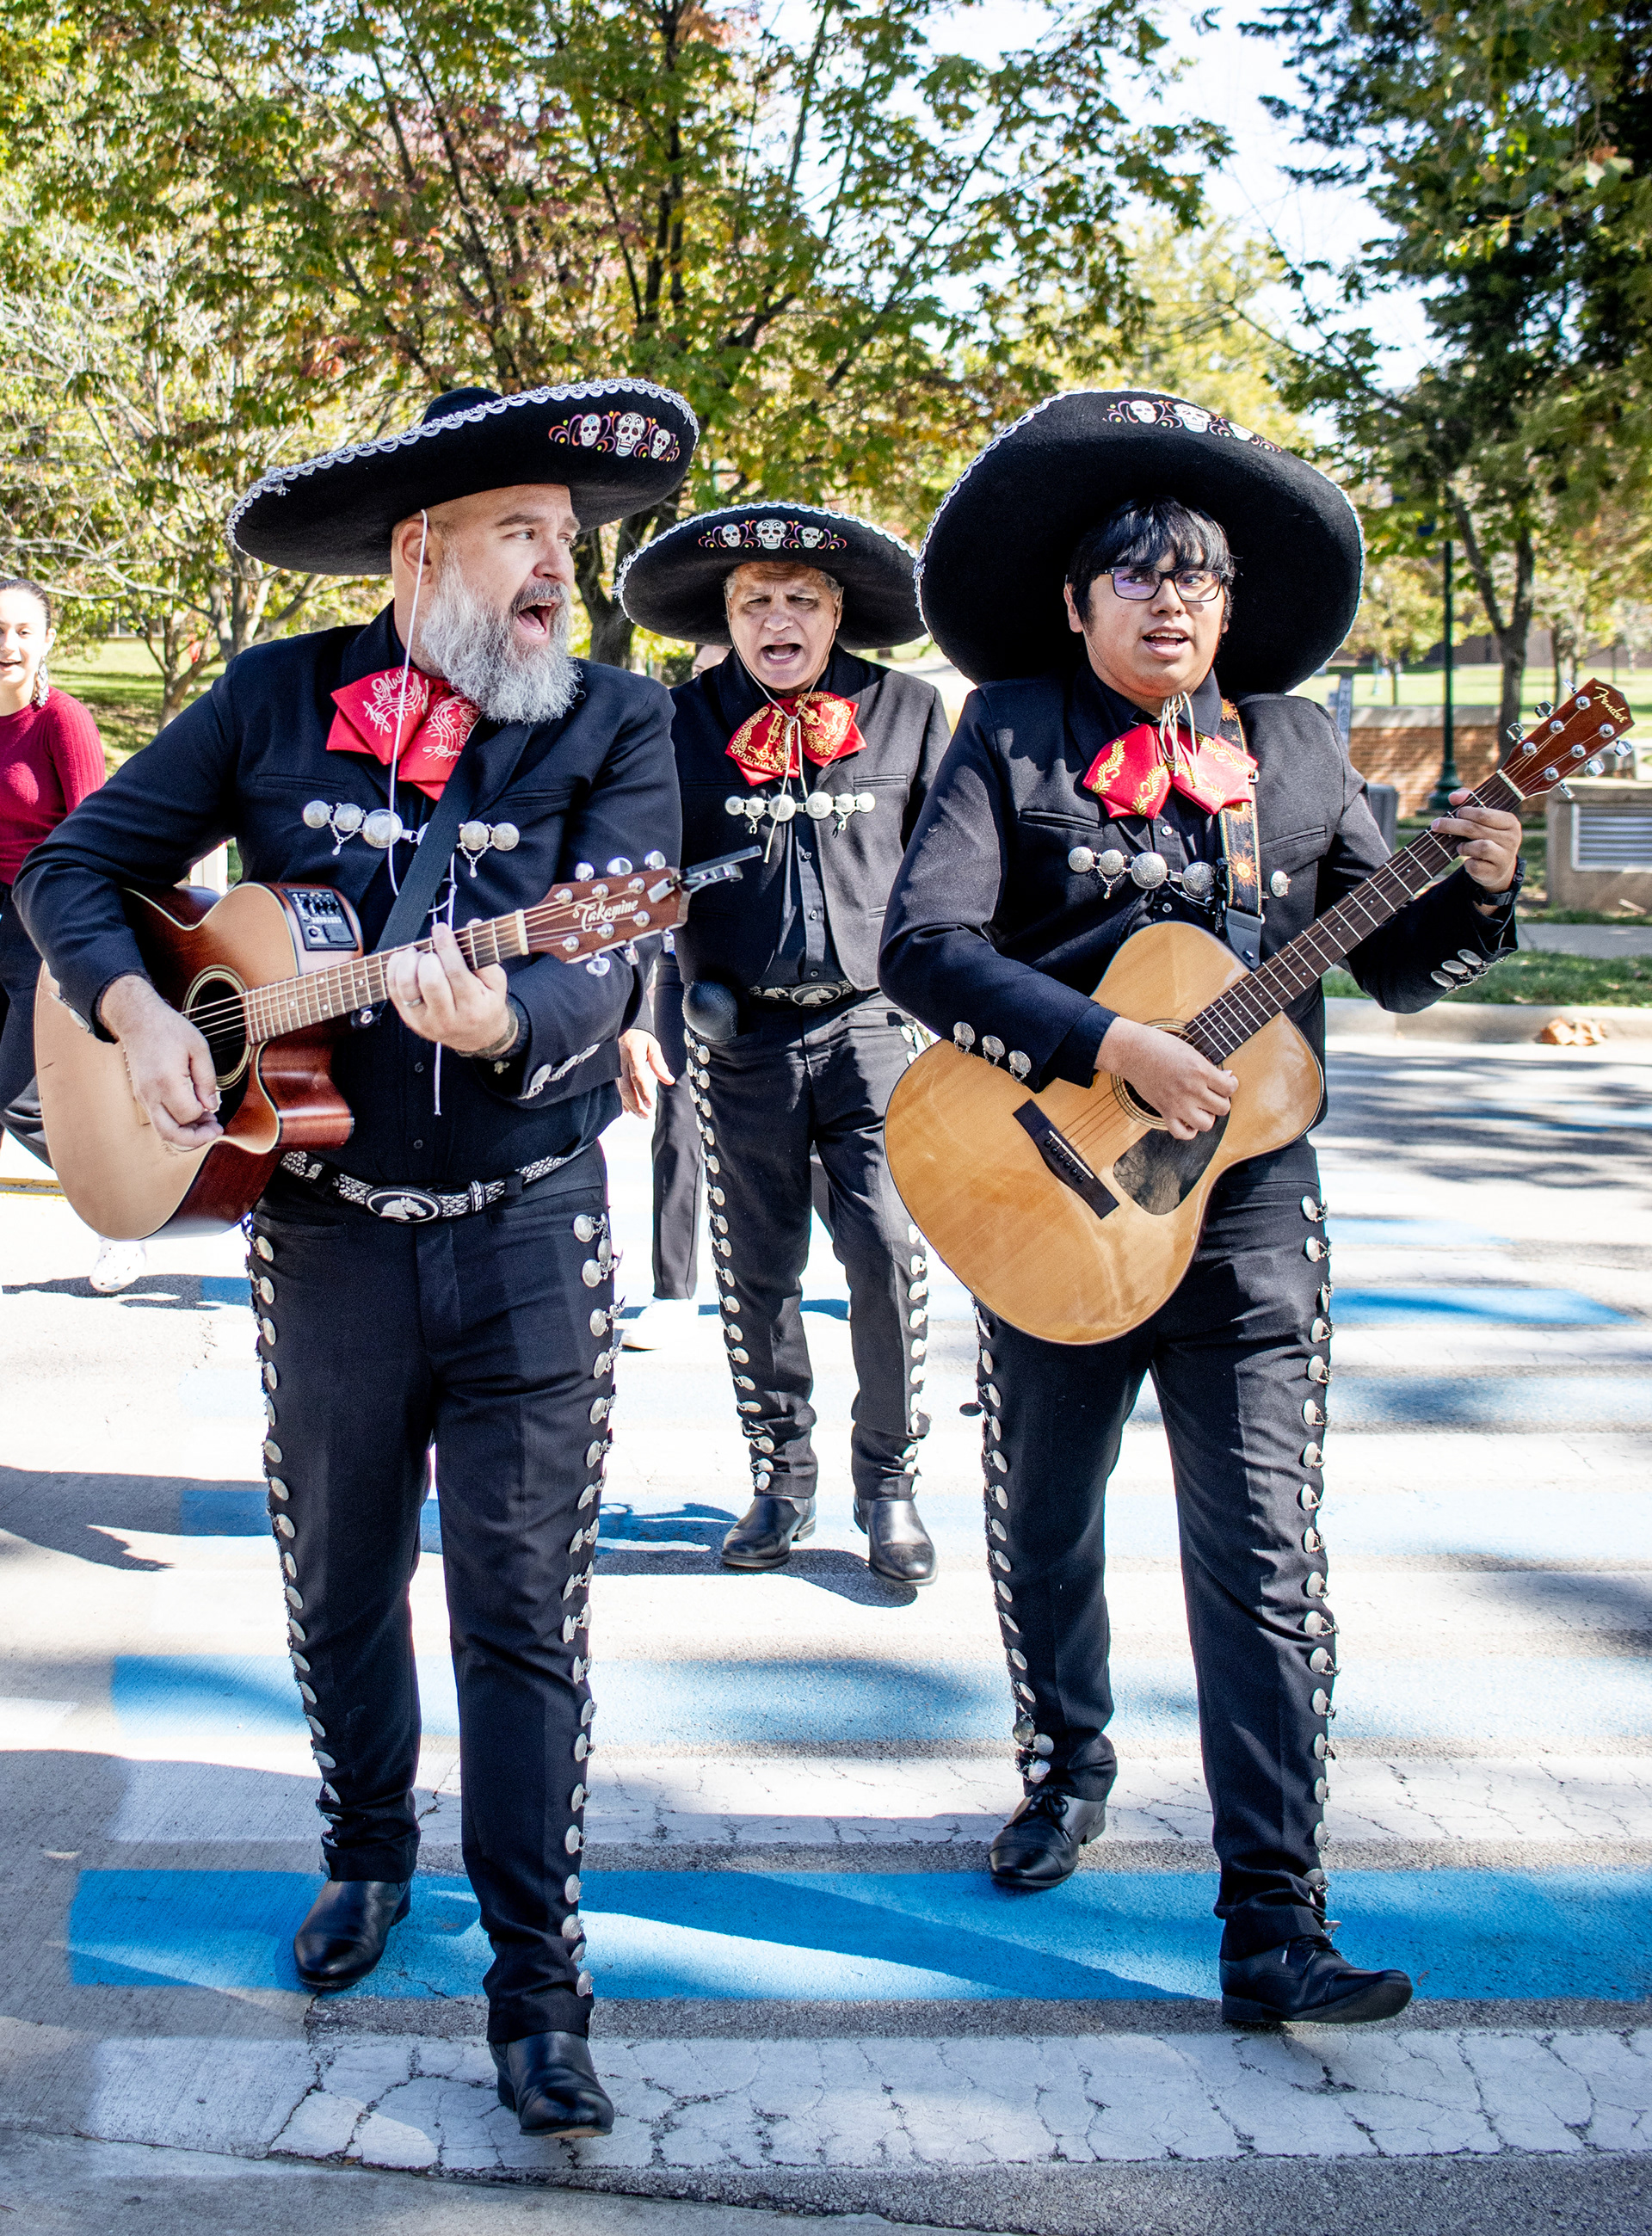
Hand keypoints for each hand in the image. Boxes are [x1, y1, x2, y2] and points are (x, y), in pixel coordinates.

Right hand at [98, 973, 223, 1151]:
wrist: (138, 1020)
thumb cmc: (169, 1029)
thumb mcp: (199, 1048)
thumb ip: (207, 1079)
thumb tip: (211, 1106)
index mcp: (166, 1081)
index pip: (188, 1114)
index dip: (205, 1115)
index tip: (215, 1108)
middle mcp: (151, 1093)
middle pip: (171, 1133)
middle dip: (195, 1139)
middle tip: (214, 1131)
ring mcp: (143, 1096)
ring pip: (162, 1130)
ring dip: (185, 1134)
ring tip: (205, 1125)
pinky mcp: (141, 1096)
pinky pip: (158, 1119)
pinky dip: (175, 1124)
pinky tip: (192, 1115)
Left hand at [385, 923, 511, 1052]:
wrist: (476, 1037)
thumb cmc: (485, 1004)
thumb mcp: (496, 983)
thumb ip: (485, 955)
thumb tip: (473, 924)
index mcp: (473, 1007)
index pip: (456, 972)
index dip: (447, 947)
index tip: (441, 929)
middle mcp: (448, 1018)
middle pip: (430, 981)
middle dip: (428, 958)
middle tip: (432, 952)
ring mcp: (426, 1021)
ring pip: (407, 987)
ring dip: (408, 962)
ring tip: (417, 954)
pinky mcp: (410, 1020)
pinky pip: (394, 991)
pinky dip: (394, 970)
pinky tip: (404, 960)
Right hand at [618, 1028, 674, 1117]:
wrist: (622, 1030)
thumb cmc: (640, 1038)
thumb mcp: (652, 1045)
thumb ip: (659, 1063)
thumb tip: (669, 1080)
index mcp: (632, 1053)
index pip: (637, 1076)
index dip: (643, 1092)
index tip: (650, 1104)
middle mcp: (621, 1062)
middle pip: (626, 1087)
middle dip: (636, 1104)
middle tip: (646, 1116)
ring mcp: (615, 1068)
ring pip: (620, 1090)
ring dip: (631, 1105)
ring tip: (641, 1115)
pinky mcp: (612, 1072)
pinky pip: (616, 1089)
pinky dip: (623, 1100)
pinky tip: (628, 1110)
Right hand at [1097, 1015, 1238, 1141]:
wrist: (1133, 1051)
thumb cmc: (1161, 1046)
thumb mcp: (1191, 1052)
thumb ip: (1209, 1068)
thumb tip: (1228, 1079)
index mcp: (1200, 1071)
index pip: (1230, 1088)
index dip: (1232, 1085)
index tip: (1226, 1081)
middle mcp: (1191, 1089)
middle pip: (1223, 1108)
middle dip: (1221, 1100)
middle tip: (1213, 1093)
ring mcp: (1177, 1103)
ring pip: (1207, 1124)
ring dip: (1208, 1117)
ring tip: (1202, 1107)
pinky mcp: (1164, 1111)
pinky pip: (1181, 1133)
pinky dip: (1189, 1131)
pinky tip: (1189, 1120)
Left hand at [1433, 793, 1521, 900]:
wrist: (1498, 867)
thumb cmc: (1486, 836)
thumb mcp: (1482, 818)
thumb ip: (1468, 801)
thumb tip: (1453, 797)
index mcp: (1510, 822)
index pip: (1485, 815)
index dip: (1467, 813)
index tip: (1455, 812)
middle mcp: (1512, 839)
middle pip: (1476, 830)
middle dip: (1453, 826)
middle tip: (1436, 824)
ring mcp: (1505, 857)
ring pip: (1480, 848)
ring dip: (1464, 846)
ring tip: (1460, 847)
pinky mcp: (1495, 872)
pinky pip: (1475, 866)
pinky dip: (1467, 863)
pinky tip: (1468, 860)